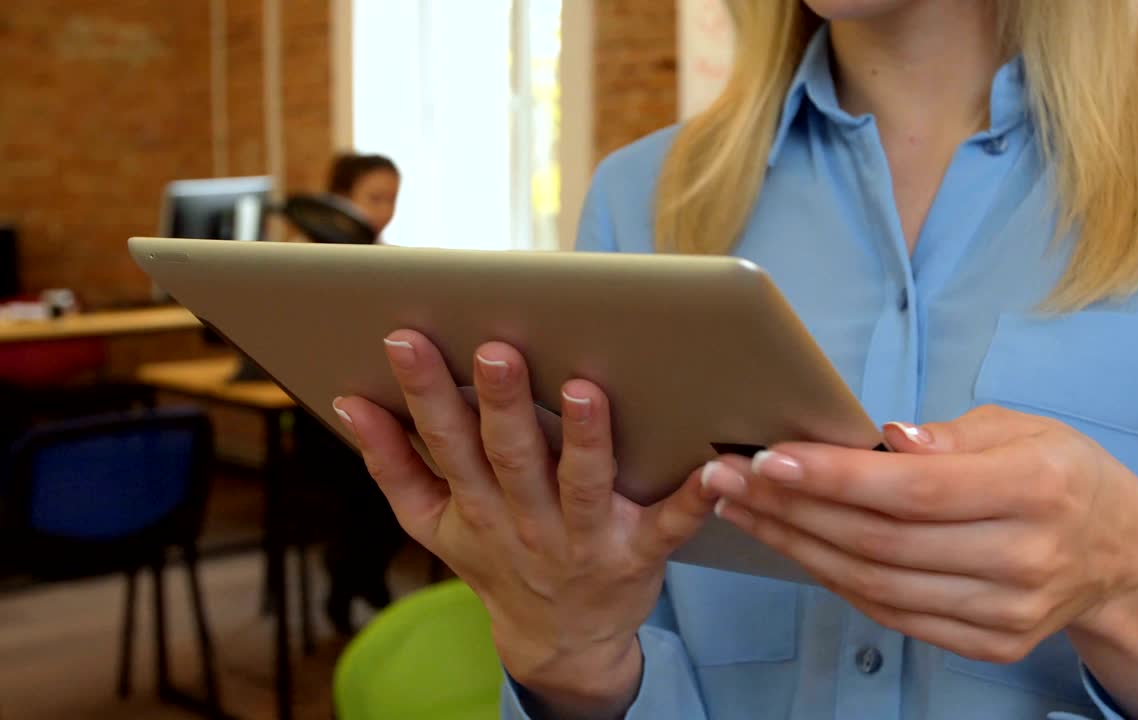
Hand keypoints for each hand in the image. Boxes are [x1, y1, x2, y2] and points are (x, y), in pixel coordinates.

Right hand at [333, 330, 715, 718]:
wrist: (559, 638)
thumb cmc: (495, 558)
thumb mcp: (431, 525)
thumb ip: (392, 464)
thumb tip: (350, 401)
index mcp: (474, 507)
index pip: (444, 442)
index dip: (424, 392)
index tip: (408, 337)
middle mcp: (526, 521)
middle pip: (511, 457)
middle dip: (504, 405)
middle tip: (497, 351)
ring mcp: (584, 538)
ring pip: (582, 484)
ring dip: (584, 440)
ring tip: (585, 391)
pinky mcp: (640, 552)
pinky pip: (670, 525)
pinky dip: (693, 500)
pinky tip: (715, 468)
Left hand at [702, 405, 1137, 718]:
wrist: (1122, 555)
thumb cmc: (1063, 475)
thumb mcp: (1025, 429)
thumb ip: (952, 437)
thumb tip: (884, 440)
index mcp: (1036, 489)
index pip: (915, 490)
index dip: (835, 477)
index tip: (767, 458)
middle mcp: (1023, 557)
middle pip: (882, 540)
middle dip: (791, 508)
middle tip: (727, 478)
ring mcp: (1007, 611)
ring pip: (875, 583)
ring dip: (796, 544)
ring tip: (740, 508)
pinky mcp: (989, 644)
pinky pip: (890, 613)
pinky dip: (833, 579)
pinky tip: (792, 545)